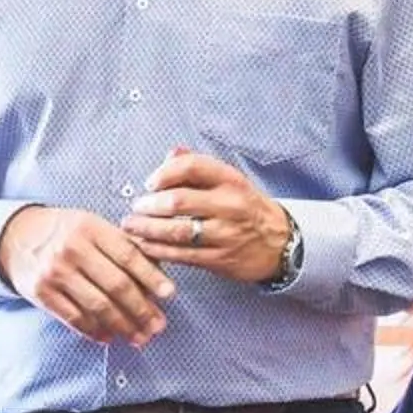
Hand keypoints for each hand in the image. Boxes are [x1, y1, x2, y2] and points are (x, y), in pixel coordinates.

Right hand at [0, 205, 175, 345]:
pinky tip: (109, 337)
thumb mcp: (92, 225)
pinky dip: (94, 330)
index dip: (152, 277)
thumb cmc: (64, 231)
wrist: (16, 237)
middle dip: (142, 310)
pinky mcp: (41, 293)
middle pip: (116, 286)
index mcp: (90, 228)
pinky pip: (74, 318)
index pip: (128, 256)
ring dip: (123, 326)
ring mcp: (55, 273)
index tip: (169, 295)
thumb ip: (121, 244)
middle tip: (158, 326)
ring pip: (98, 306)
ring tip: (139, 337)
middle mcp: (72, 249)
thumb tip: (157, 273)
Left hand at [124, 150, 294, 284]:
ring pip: (178, 231)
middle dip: (150, 205)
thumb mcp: (229, 182)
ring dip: (148, 229)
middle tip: (135, 208)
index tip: (149, 183)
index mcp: (231, 180)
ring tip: (131, 226)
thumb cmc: (245, 208)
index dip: (165, 173)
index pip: (193, 167)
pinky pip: (182, 255)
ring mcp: (225, 233)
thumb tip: (171, 153)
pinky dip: (158, 251)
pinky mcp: (220, 258)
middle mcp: (230, 205)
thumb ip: (198, 168)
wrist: (280, 243)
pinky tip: (144, 246)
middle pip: (179, 201)